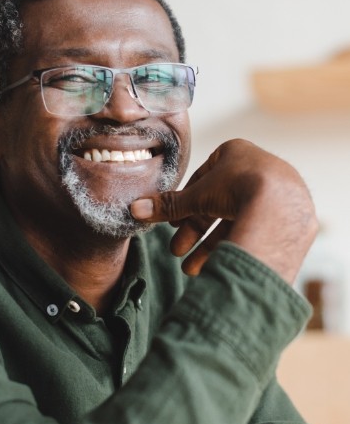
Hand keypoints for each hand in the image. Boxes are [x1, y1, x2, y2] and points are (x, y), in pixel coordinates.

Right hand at [131, 139, 317, 283]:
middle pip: (217, 205)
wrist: (282, 206)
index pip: (203, 180)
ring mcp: (276, 194)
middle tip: (177, 250)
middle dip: (194, 232)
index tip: (174, 223)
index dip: (186, 204)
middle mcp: (258, 169)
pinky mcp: (287, 217)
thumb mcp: (196, 196)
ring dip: (209, 247)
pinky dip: (233, 248)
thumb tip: (135, 210)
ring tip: (192, 270)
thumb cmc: (237, 188)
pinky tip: (217, 267)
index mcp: (236, 153)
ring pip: (234, 222)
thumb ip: (167, 205)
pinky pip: (254, 232)